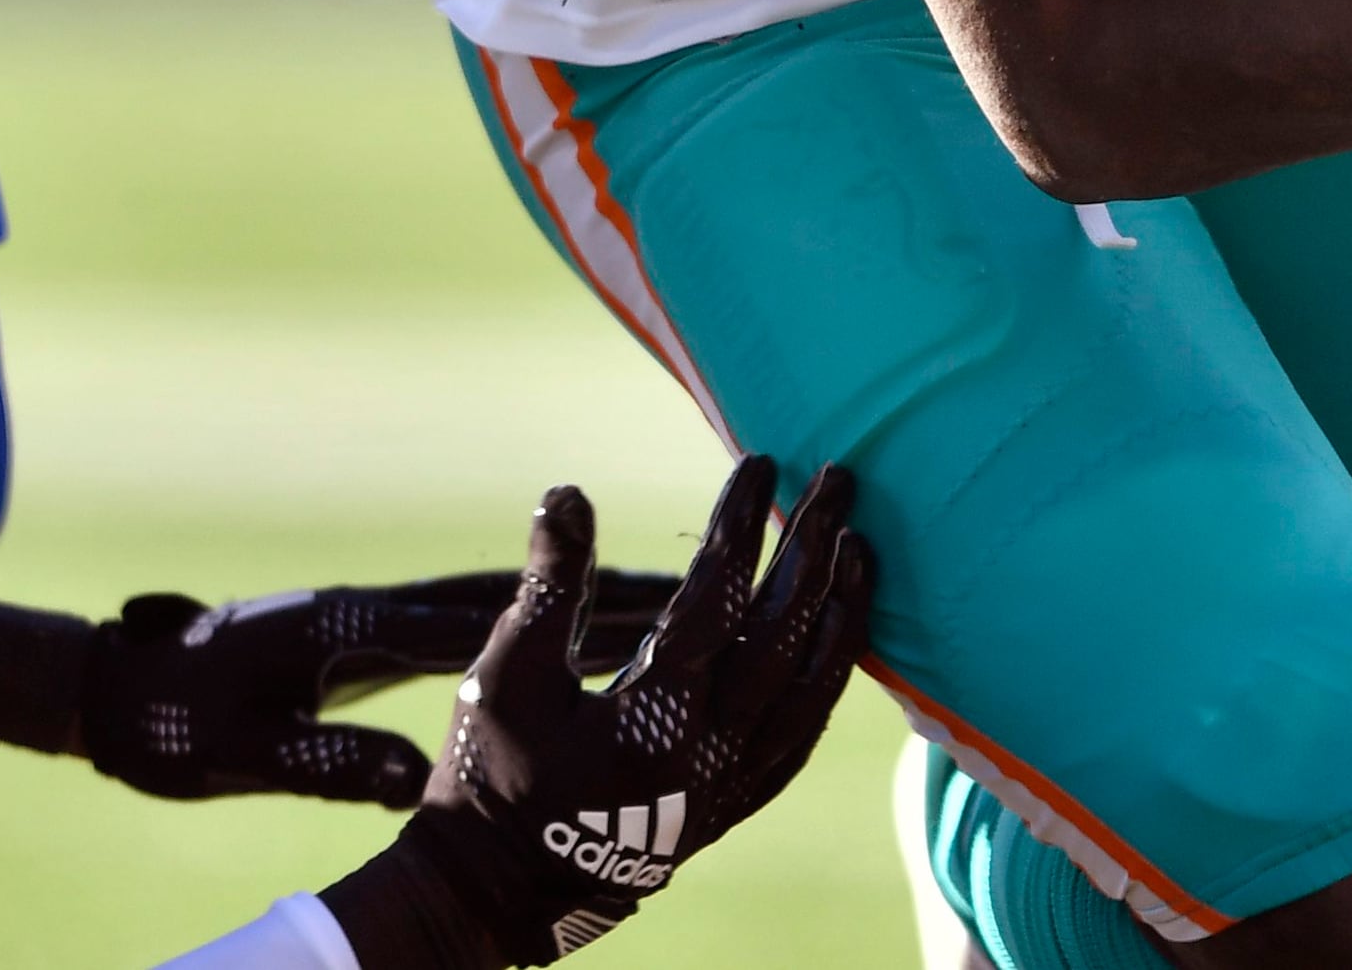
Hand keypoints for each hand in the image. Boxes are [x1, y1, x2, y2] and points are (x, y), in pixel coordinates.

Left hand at [40, 566, 682, 805]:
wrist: (116, 688)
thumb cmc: (170, 725)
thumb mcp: (241, 754)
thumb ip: (322, 761)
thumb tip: (409, 779)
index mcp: (349, 633)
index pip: (475, 625)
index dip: (560, 615)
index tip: (640, 602)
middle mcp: (372, 610)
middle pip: (504, 595)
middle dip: (593, 587)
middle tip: (685, 578)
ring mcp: (372, 617)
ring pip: (493, 603)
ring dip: (568, 596)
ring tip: (659, 594)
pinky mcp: (367, 636)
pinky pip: (468, 626)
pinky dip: (528, 621)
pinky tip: (574, 635)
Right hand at [322, 460, 871, 967]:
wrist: (496, 889)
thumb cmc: (491, 774)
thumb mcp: (504, 675)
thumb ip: (548, 586)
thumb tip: (569, 492)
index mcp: (654, 718)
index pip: (718, 599)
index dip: (740, 524)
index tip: (761, 462)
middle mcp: (708, 755)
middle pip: (783, 637)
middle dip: (813, 552)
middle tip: (839, 479)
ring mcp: (727, 788)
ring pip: (809, 692)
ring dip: (840, 614)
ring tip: (860, 547)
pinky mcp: (729, 808)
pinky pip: (799, 738)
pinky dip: (827, 683)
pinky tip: (839, 640)